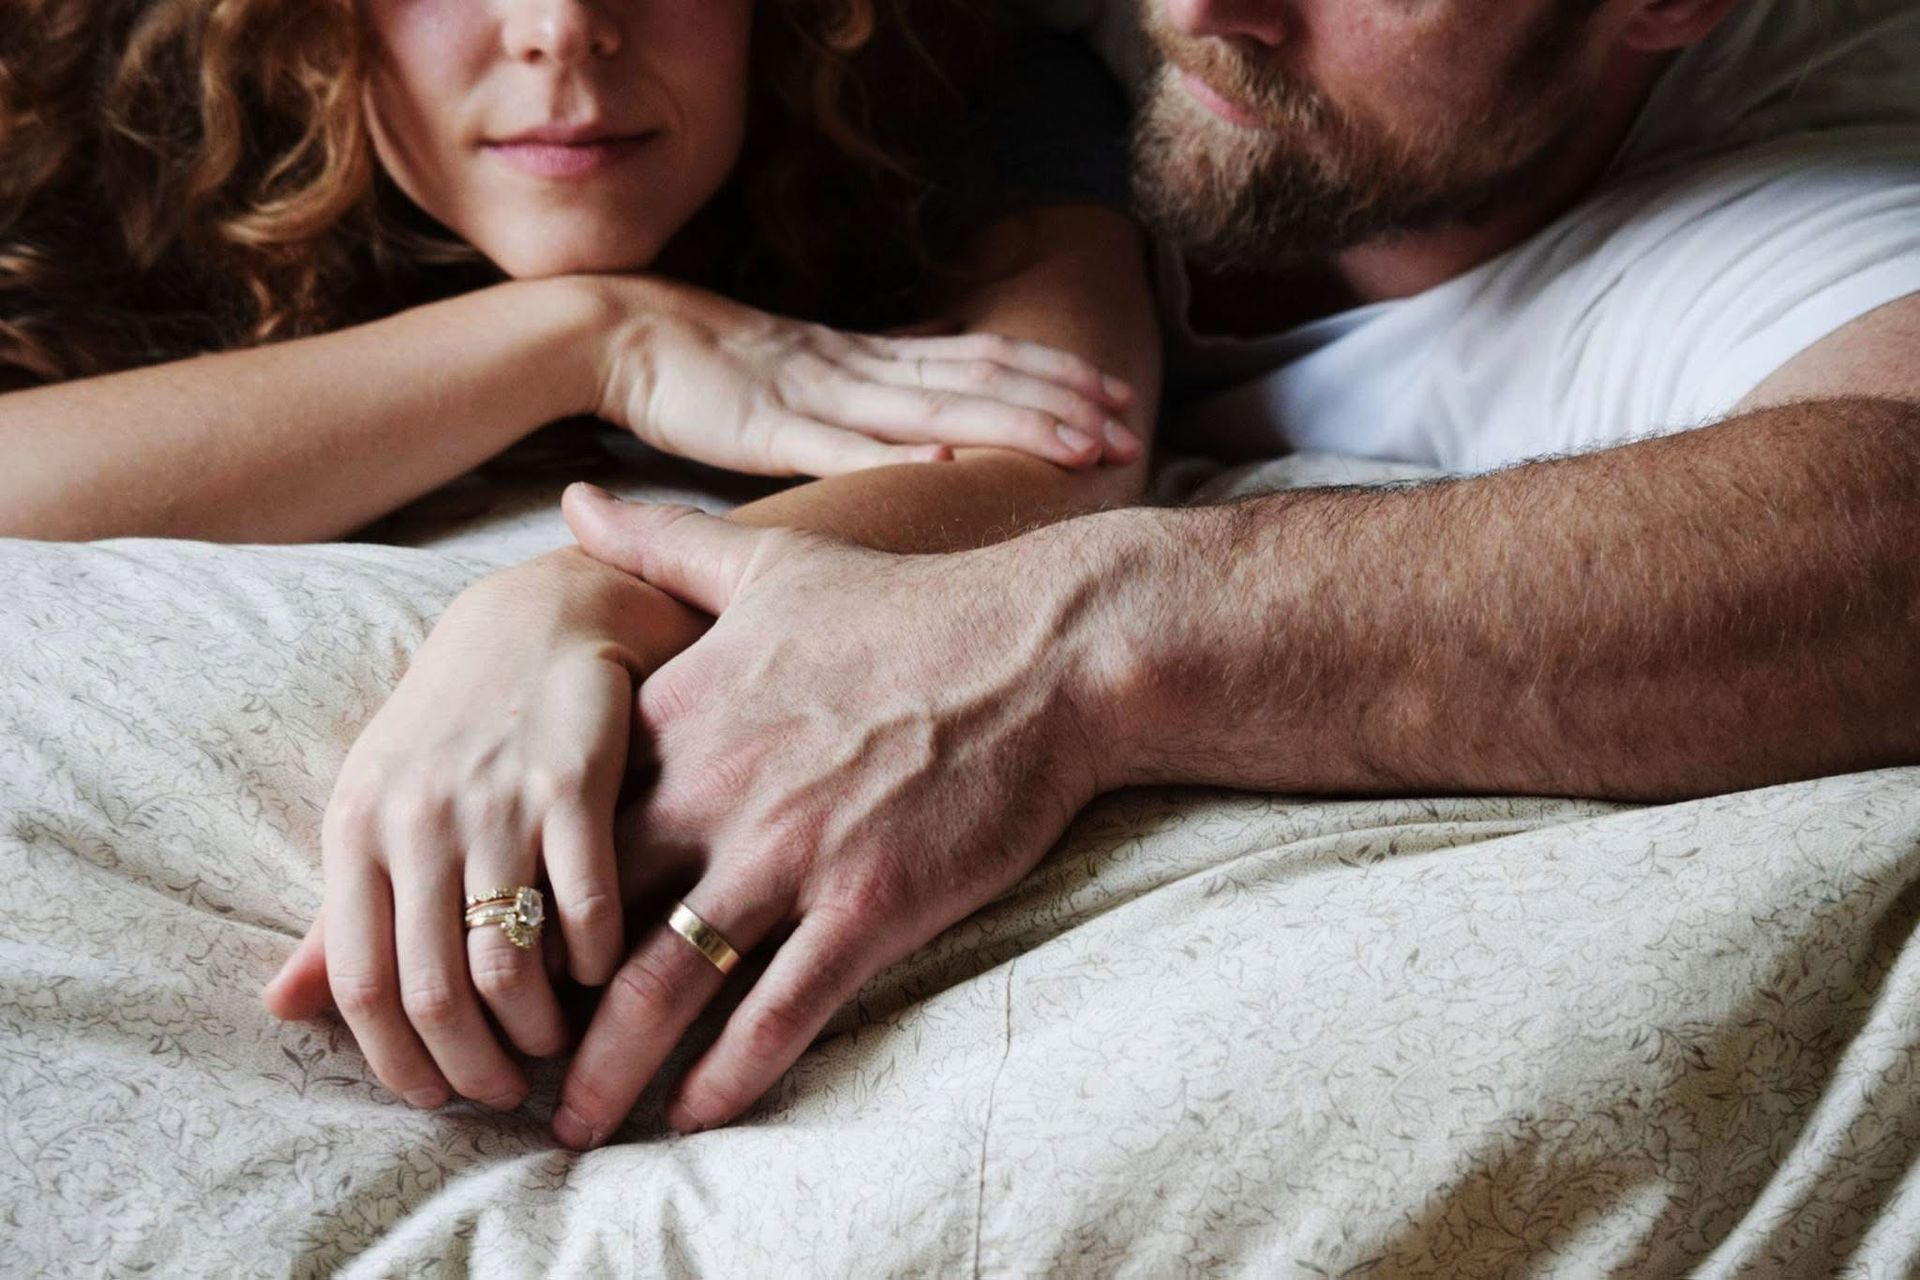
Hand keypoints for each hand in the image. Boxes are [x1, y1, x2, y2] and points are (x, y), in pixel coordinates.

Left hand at [261, 550, 705, 1110]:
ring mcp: (495, 799)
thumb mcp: (382, 805)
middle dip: (476, 1067)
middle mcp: (417, 818)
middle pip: (435, 992)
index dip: (402, 1066)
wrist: (543, 611)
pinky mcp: (575, 779)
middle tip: (511, 1089)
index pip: (362, 988)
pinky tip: (607, 971)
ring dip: (540, 1027)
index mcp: (357, 829)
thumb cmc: (457, 725)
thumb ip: (344, 912)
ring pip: (510, 963)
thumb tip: (281, 1006)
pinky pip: (588, 907)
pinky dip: (599, 962)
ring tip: (559, 1040)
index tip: (441, 1100)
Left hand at [546, 483, 1108, 1144]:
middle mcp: (715, 796)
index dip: (511, 899)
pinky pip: (778, 1013)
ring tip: (573, 1127)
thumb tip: (572, 499)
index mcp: (678, 722)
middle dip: (531, 1008)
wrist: (1041, 645)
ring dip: (609, 1072)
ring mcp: (791, 856)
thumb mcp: (769, 561)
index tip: (484, 951)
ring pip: (664, 988)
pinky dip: (728, 1076)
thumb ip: (657, 544)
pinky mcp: (869, 907)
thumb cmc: (907, 604)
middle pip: (582, 925)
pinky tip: (695, 1118)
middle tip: (498, 1066)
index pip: (556, 831)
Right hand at [585, 276, 1141, 476]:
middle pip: (979, 379)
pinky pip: (838, 446)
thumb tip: (936, 360)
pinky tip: (948, 465)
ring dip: (1009, 426)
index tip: (1114, 397)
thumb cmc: (708, 365)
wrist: (620, 336)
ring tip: (1074, 445)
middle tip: (1126, 428)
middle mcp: (858, 367)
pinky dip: (895, 455)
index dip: (1052, 377)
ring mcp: (815, 395)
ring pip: (931, 409)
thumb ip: (874, 368)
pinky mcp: (766, 429)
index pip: (981, 360)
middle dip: (1059, 403)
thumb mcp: (808, 364)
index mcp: (870, 356)